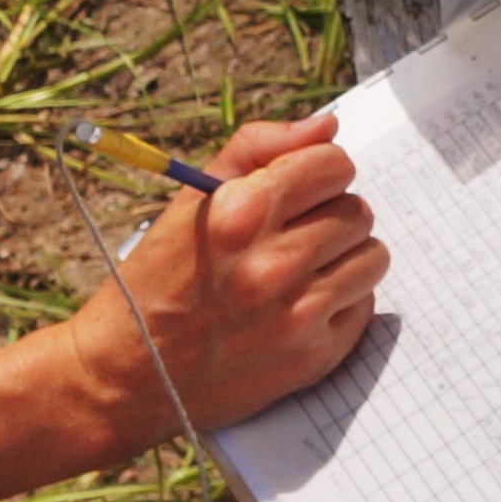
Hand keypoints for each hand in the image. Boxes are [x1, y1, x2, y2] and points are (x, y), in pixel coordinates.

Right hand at [71, 115, 389, 449]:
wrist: (128, 375)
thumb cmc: (157, 281)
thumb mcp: (191, 202)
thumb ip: (257, 149)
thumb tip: (326, 126)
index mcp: (241, 215)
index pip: (333, 164)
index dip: (319, 173)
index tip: (301, 190)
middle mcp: (273, 265)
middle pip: (358, 211)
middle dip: (331, 216)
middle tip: (293, 236)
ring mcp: (297, 315)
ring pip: (373, 257)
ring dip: (345, 258)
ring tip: (301, 271)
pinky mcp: (314, 357)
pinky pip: (365, 305)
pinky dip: (341, 302)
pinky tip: (298, 306)